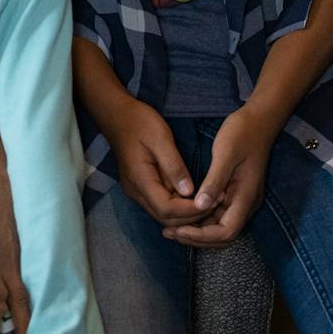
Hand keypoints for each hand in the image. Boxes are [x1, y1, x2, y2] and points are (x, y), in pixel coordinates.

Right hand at [103, 103, 208, 227]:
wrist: (117, 115)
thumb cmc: (139, 122)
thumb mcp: (161, 138)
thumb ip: (174, 166)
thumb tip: (189, 192)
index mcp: (139, 180)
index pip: (166, 209)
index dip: (190, 210)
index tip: (212, 200)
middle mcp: (135, 191)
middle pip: (164, 218)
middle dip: (191, 216)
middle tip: (216, 202)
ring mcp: (136, 190)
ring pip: (162, 214)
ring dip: (186, 213)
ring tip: (208, 200)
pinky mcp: (140, 187)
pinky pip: (160, 205)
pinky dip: (179, 206)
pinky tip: (194, 197)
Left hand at [166, 107, 278, 245]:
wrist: (259, 120)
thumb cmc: (242, 133)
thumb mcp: (225, 153)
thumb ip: (214, 181)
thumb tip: (200, 206)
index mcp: (246, 196)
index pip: (226, 231)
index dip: (202, 236)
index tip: (179, 230)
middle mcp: (246, 203)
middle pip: (223, 235)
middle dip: (197, 238)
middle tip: (169, 233)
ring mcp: (241, 199)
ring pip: (220, 226)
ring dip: (197, 231)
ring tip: (171, 227)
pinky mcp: (235, 192)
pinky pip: (218, 214)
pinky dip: (201, 220)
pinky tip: (183, 214)